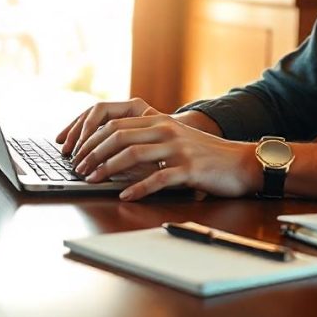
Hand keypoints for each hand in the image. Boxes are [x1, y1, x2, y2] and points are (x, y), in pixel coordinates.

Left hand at [56, 98, 260, 200]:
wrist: (241, 162)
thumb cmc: (205, 154)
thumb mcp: (175, 138)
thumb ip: (148, 138)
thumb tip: (110, 152)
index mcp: (159, 120)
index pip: (115, 122)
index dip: (90, 137)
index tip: (76, 153)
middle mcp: (167, 129)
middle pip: (118, 135)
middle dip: (92, 153)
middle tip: (79, 169)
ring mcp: (178, 148)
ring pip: (132, 154)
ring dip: (107, 169)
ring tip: (93, 180)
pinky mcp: (189, 169)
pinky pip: (157, 178)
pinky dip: (137, 188)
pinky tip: (124, 196)